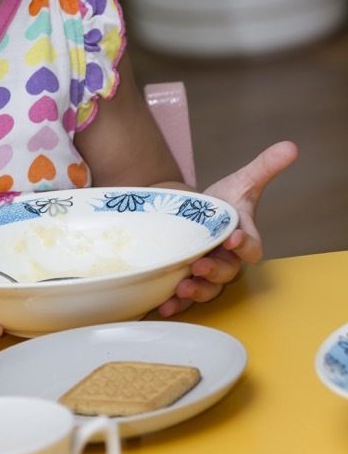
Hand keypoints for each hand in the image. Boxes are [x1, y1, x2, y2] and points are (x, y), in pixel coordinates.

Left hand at [156, 140, 297, 317]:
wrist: (194, 212)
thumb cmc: (222, 202)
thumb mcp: (241, 181)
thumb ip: (265, 166)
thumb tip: (290, 147)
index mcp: (242, 238)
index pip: (251, 248)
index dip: (244, 245)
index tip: (233, 237)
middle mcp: (227, 259)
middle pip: (227, 272)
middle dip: (214, 271)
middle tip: (199, 266)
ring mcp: (207, 272)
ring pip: (208, 289)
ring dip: (196, 292)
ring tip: (181, 288)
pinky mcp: (188, 280)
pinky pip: (186, 299)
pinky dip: (176, 304)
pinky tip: (163, 306)